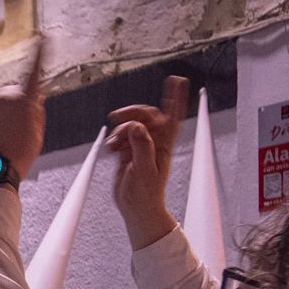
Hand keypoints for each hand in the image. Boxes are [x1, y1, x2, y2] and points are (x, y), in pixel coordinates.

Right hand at [107, 75, 188, 249]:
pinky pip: (120, 136)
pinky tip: (112, 150)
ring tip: (114, 146)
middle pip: (145, 116)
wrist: (136, 208)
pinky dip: (113, 140)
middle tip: (117, 116)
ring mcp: (140, 146)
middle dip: (131, 114)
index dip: (175, 98)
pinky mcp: (128, 151)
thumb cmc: (146, 195)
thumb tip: (137, 127)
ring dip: (119, 131)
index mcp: (164, 145)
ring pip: (130, 125)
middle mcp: (154, 142)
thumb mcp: (144, 170)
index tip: (176, 80)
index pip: (172, 117)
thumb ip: (141, 147)